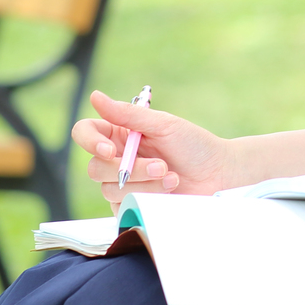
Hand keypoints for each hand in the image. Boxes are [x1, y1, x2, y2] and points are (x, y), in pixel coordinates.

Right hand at [73, 91, 237, 207]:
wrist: (218, 174)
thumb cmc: (194, 145)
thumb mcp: (163, 125)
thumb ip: (128, 114)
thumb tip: (94, 96)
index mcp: (120, 134)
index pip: (85, 133)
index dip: (90, 141)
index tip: (110, 149)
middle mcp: (117, 159)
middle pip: (95, 167)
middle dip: (130, 169)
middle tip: (162, 165)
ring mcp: (124, 185)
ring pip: (109, 190)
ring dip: (144, 183)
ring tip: (172, 177)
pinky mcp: (132, 206)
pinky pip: (122, 208)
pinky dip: (147, 198)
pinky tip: (169, 192)